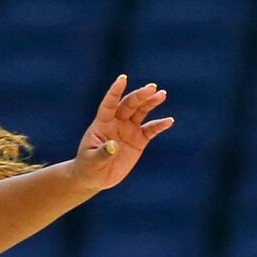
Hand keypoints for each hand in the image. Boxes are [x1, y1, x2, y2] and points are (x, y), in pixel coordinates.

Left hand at [70, 74, 172, 192]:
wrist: (94, 178)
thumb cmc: (87, 167)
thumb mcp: (92, 162)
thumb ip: (102, 153)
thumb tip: (113, 145)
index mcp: (102, 124)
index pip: (109, 104)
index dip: (115, 91)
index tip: (123, 78)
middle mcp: (117, 123)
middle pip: (129, 105)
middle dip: (140, 96)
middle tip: (152, 88)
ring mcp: (129, 130)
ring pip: (141, 112)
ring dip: (151, 103)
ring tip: (161, 94)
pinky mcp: (138, 140)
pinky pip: (151, 130)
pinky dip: (160, 125)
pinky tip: (169, 121)